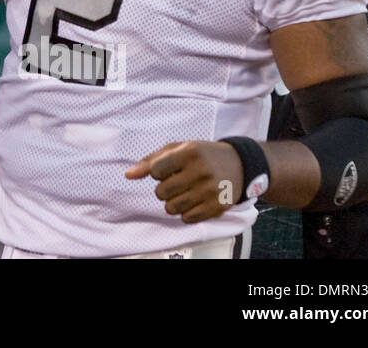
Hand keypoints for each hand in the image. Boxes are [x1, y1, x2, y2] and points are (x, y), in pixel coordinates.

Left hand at [125, 140, 244, 222]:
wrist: (239, 164)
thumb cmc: (201, 154)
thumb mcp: (177, 149)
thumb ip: (150, 160)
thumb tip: (128, 175)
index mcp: (189, 153)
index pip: (155, 171)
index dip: (156, 173)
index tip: (166, 170)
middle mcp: (201, 171)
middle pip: (162, 192)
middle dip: (163, 189)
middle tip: (175, 183)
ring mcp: (211, 190)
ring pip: (172, 208)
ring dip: (172, 202)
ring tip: (183, 193)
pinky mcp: (218, 207)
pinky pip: (188, 218)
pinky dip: (185, 213)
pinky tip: (193, 201)